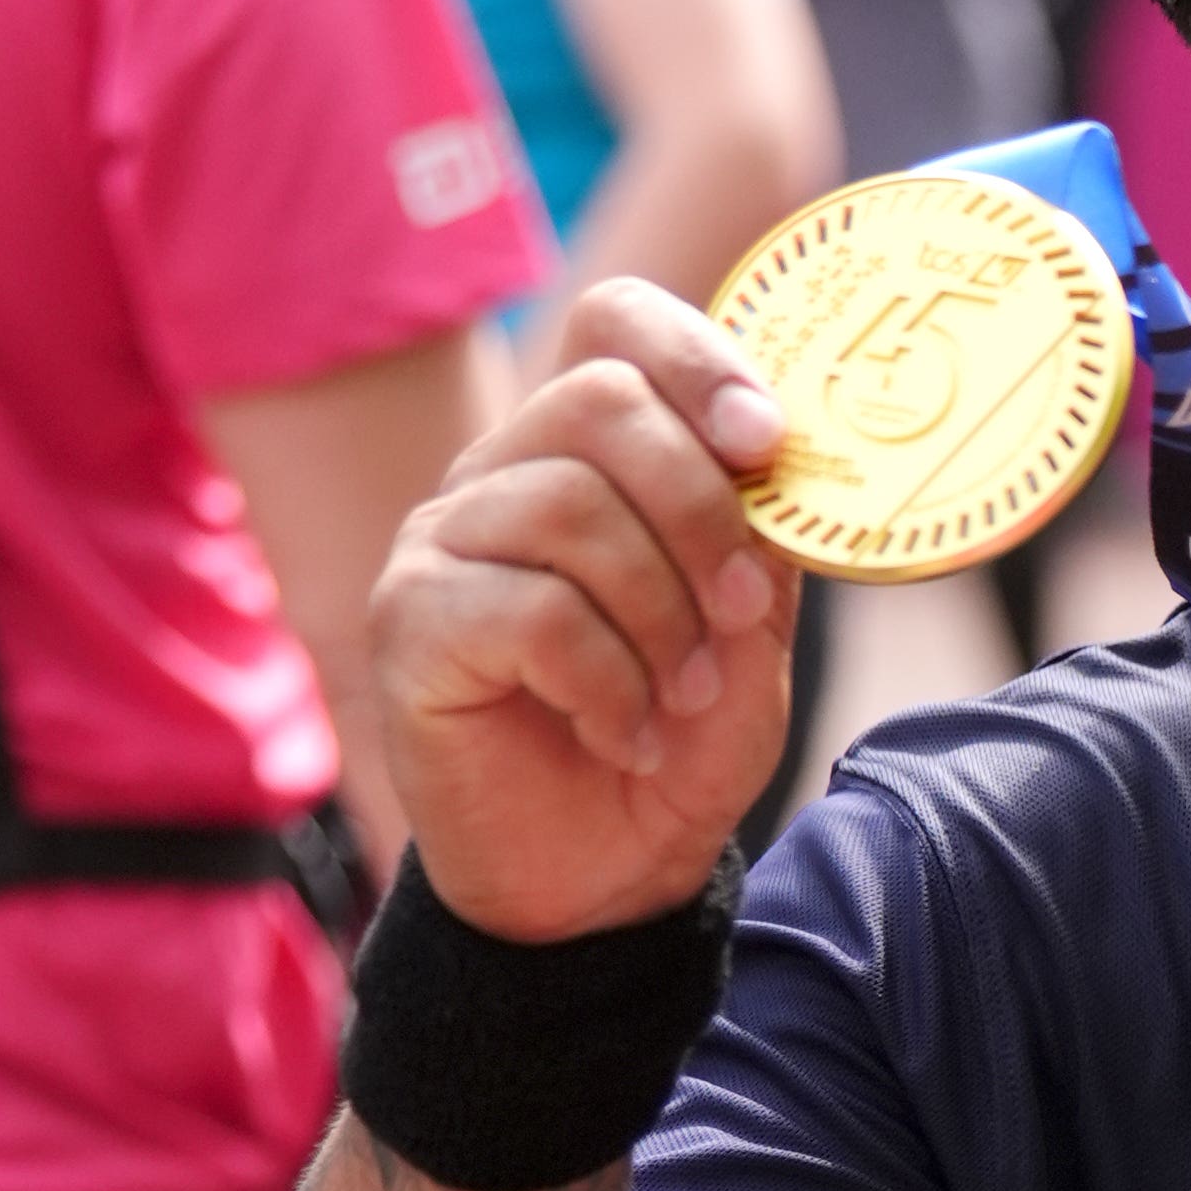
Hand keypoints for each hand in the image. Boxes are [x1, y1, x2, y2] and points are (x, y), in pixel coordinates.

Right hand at [367, 280, 798, 943]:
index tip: (766, 438)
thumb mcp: (754, 612)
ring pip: (569, 507)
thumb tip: (783, 438)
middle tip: (742, 608)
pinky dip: (606, 681)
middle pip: (598, 401)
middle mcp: (503, 471)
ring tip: (683, 691)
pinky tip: (622, 734)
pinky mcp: (407, 625)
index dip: (694, 354)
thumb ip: (761, 517)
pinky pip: (527, 611)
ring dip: (661, 612)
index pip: (616, 319)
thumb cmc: (680, 728)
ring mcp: (441, 542)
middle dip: (699, 506)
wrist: (610, 871)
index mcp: (590, 446)